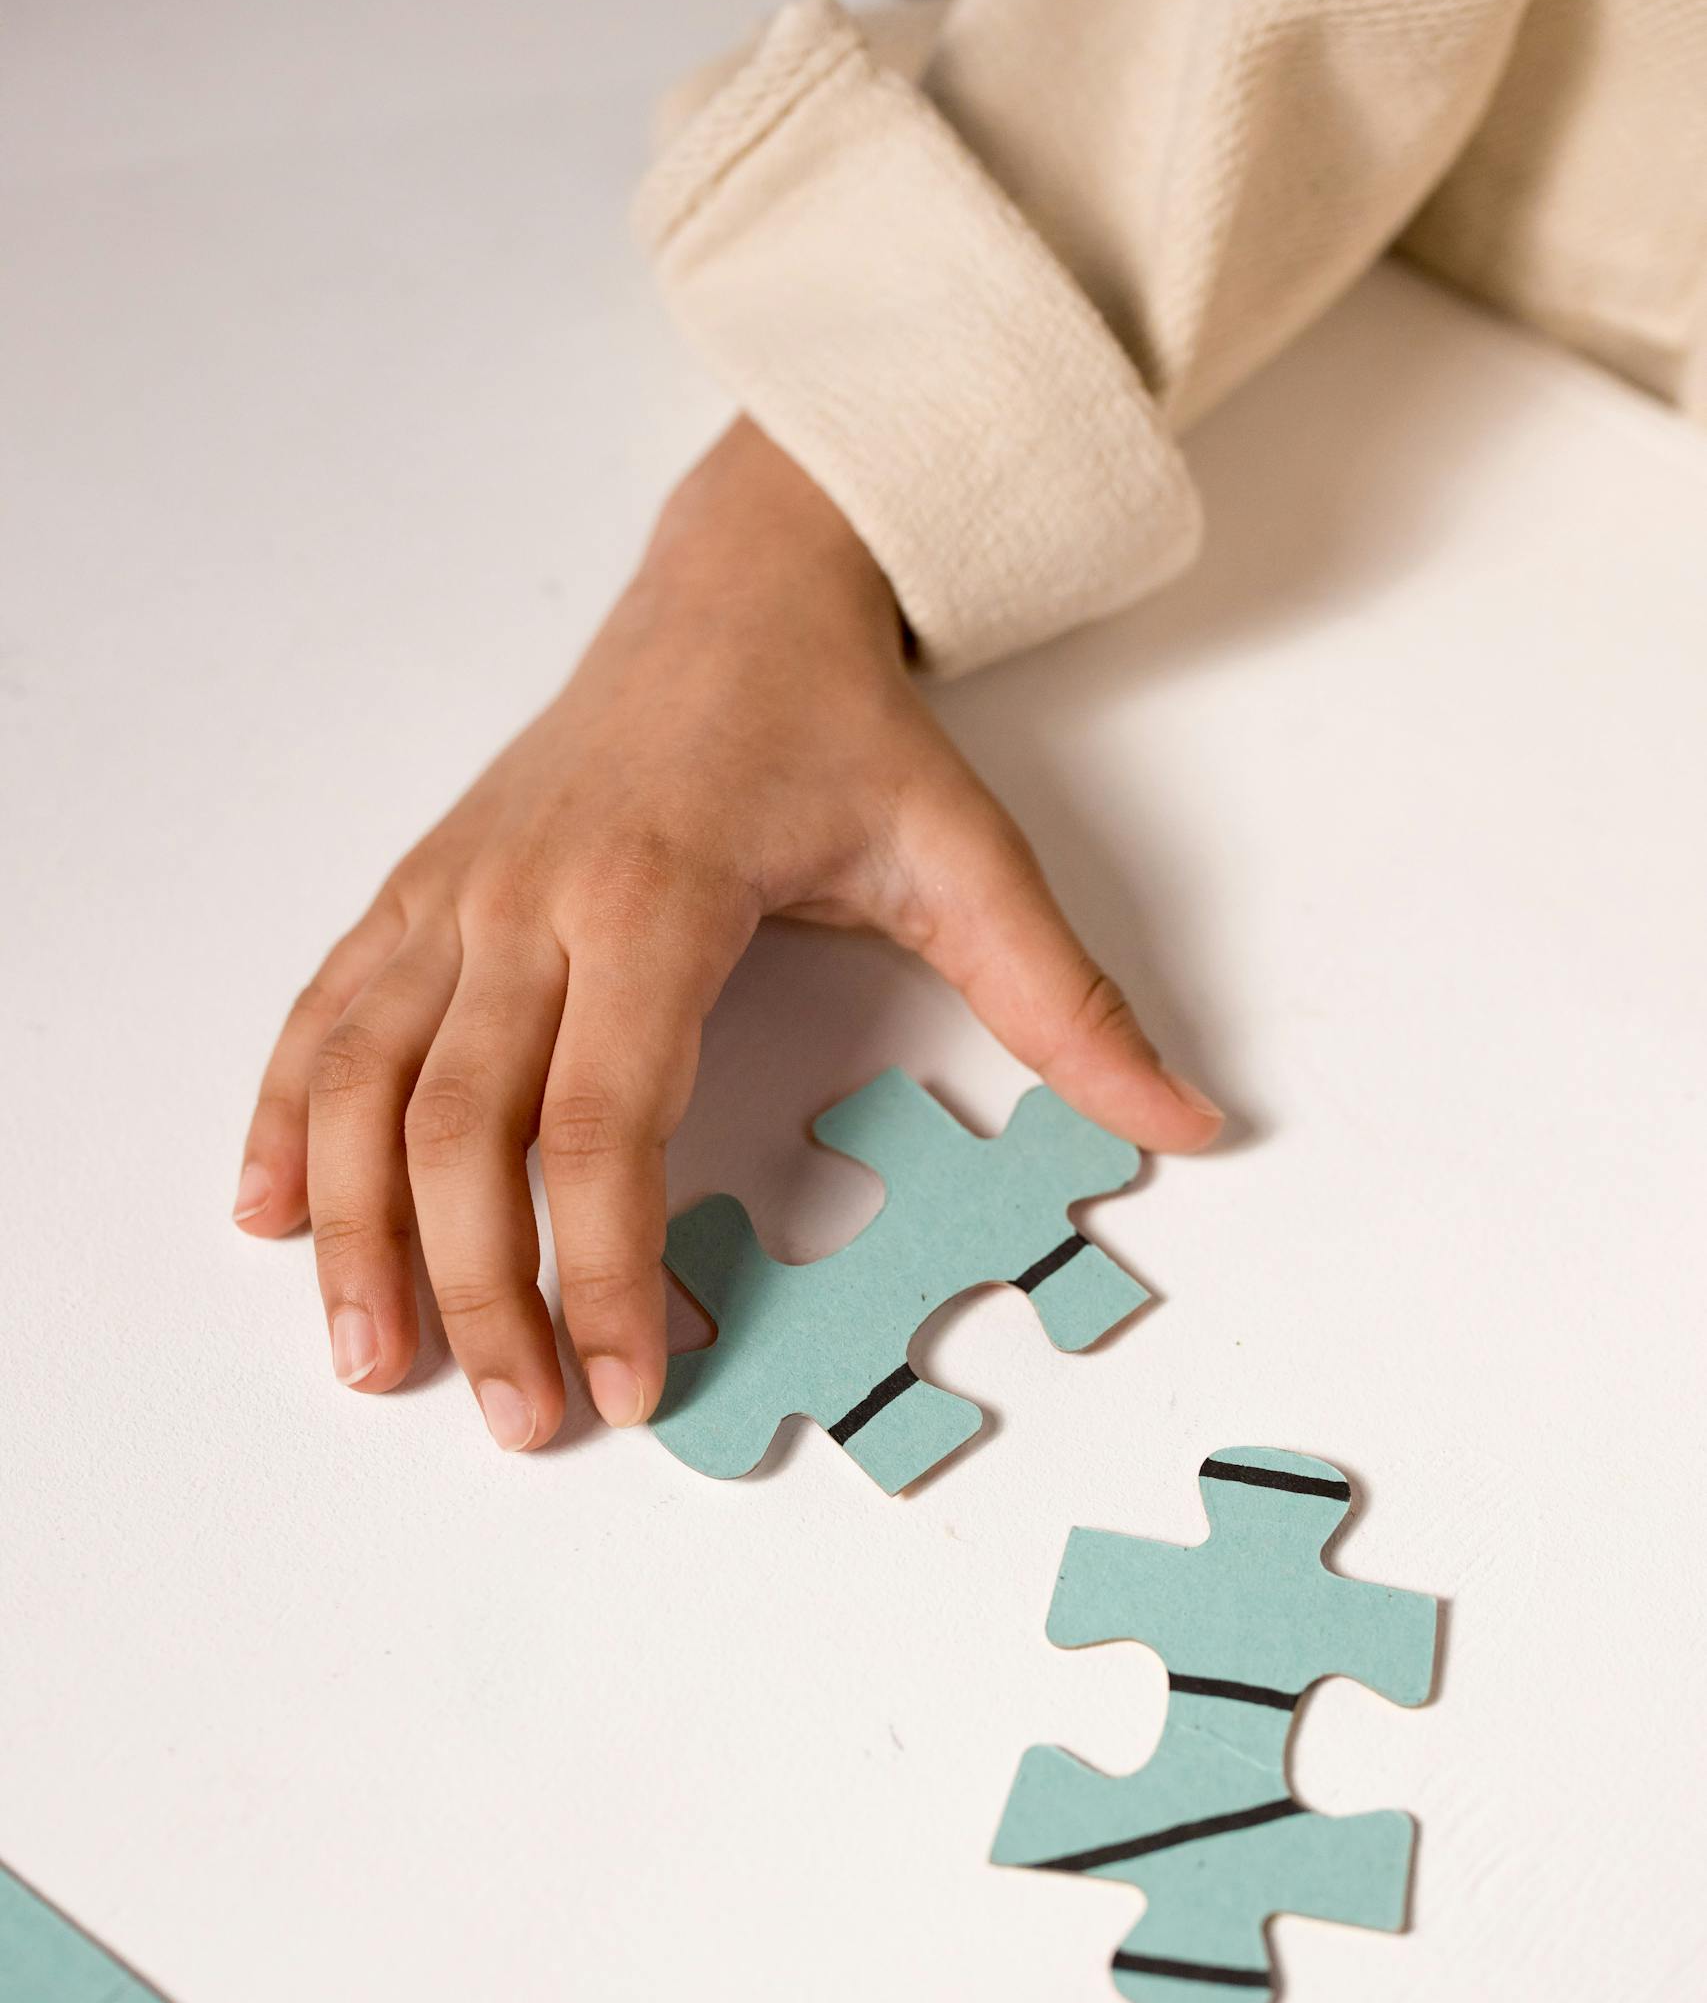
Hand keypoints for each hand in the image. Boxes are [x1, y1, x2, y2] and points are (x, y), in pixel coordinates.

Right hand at [233, 418, 1220, 1449]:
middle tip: (514, 1419)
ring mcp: (457, 892)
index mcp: (656, 900)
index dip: (600, 1270)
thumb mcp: (967, 854)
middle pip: (461, 1130)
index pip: (601, 1123)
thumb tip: (1188, 1125)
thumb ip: (1066, 1004)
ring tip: (367, 1358)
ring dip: (351, 1233)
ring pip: (361, 1082)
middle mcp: (528, 899)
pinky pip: (325, 1013)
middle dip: (478, 1293)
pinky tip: (270, 1212)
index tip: (633, 1383)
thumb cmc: (835, 725)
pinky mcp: (420, 887)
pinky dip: (285, 1117)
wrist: (735, 583)